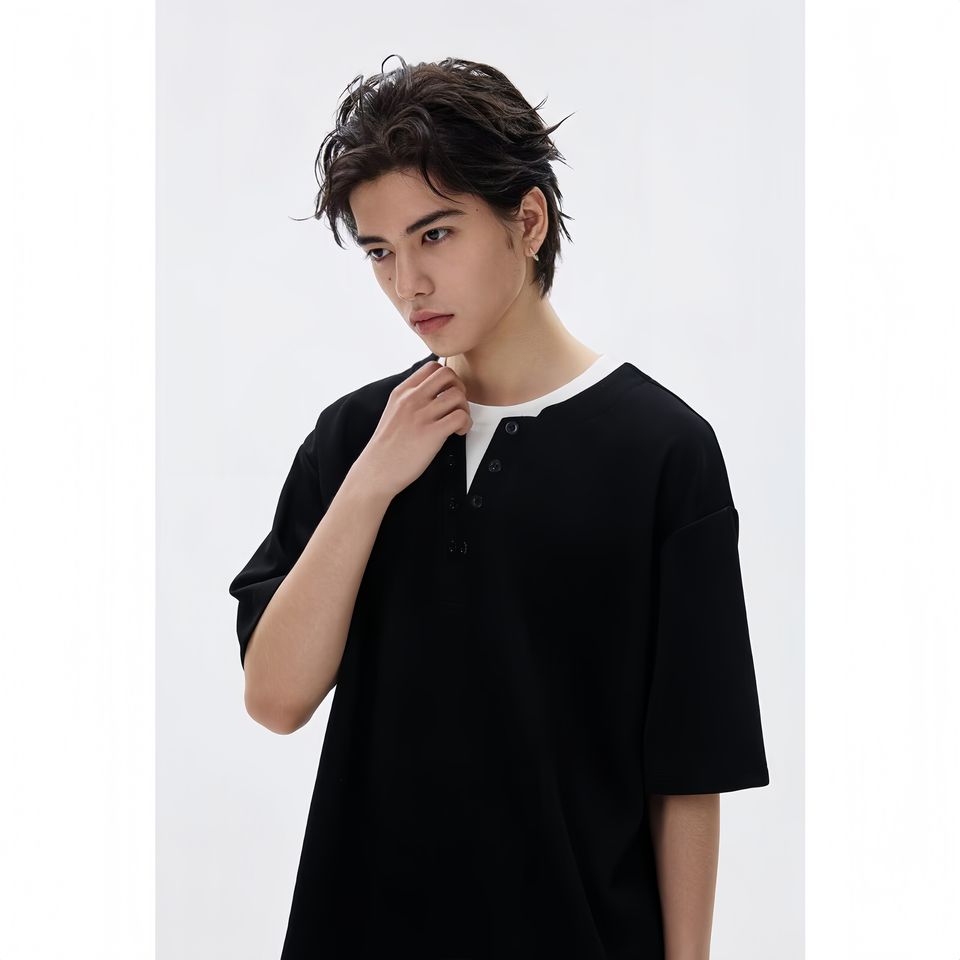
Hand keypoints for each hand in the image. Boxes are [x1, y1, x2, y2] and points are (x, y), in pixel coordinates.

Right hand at [353, 360, 471, 499]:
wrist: (376, 470)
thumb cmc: (386, 447)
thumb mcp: (393, 411)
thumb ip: (410, 399)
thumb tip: (432, 393)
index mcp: (402, 392)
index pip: (432, 366)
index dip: (447, 378)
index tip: (447, 392)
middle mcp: (412, 399)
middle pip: (447, 374)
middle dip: (459, 387)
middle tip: (456, 405)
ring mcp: (422, 415)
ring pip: (458, 394)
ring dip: (465, 408)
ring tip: (457, 422)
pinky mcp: (432, 433)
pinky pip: (461, 416)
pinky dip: (466, 424)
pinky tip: (458, 432)